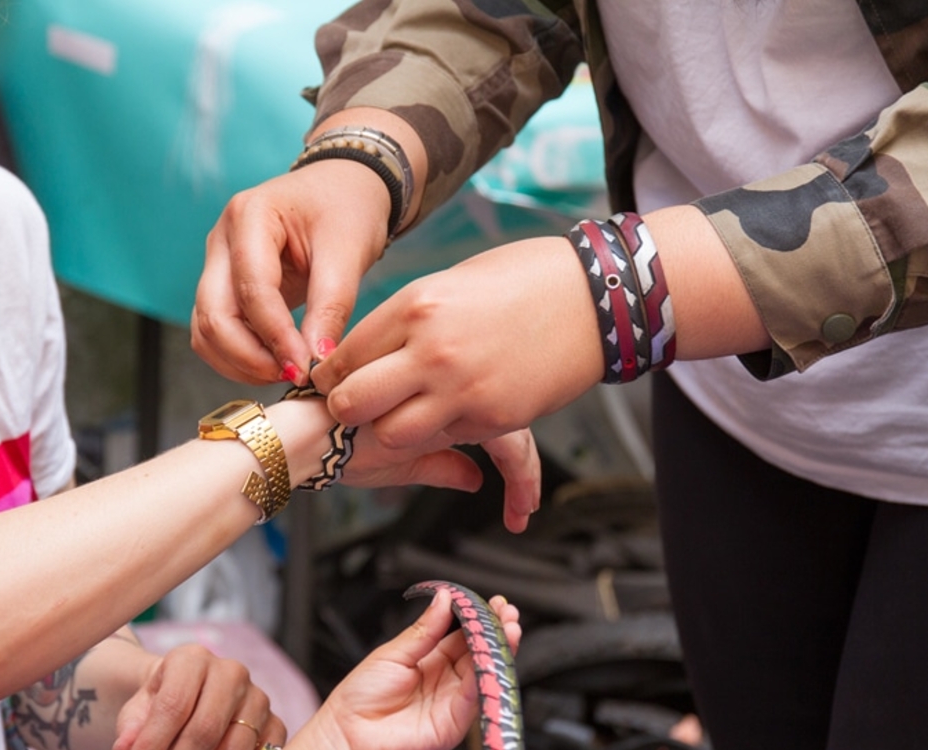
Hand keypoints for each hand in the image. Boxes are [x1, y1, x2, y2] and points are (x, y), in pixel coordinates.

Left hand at [112, 643, 285, 749]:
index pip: (174, 705)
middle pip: (205, 728)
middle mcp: (231, 671)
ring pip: (234, 745)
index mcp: (193, 658)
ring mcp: (257, 696)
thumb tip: (126, 747)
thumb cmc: (161, 701)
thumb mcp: (139, 708)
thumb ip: (132, 726)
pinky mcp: (274, 721)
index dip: (153, 741)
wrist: (191, 692)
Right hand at [192, 159, 390, 385]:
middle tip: (293, 375)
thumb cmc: (346, 208)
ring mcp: (216, 264)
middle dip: (250, 356)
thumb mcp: (349, 251)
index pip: (252, 289)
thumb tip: (315, 360)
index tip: (305, 367)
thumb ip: (331, 305)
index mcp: (250, 216)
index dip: (276, 336)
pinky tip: (274, 363)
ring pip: (206, 330)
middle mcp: (221, 239)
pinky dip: (238, 357)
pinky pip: (214, 332)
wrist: (341, 190)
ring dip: (240, 362)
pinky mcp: (223, 287)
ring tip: (286, 371)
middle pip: (214, 314)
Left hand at [291, 589, 520, 749]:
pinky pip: (474, 698)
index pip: (463, 634)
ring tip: (508, 630)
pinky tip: (491, 658)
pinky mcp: (453, 721)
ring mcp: (451, 699)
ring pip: (483, 672)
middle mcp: (445, 678)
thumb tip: (444, 599)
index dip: (478, 619)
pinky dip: (486, 678)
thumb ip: (425, 630)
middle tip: (506, 613)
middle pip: (479, 652)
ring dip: (499, 651)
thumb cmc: (361, 695)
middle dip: (496, 632)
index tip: (492, 603)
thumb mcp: (394, 652)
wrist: (348, 731)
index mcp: (430, 657)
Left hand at [313, 236, 601, 452]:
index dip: (331, 374)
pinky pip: (443, 440)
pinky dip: (436, 434)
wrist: (596, 297)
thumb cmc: (523, 279)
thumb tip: (366, 350)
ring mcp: (462, 389)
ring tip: (400, 414)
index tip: (332, 380)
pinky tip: (446, 413)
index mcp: (414, 306)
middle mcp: (431, 351)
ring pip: (390, 435)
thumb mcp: (450, 283)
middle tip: (353, 406)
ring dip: (388, 429)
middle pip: (353, 403)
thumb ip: (405, 320)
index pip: (343, 356)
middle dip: (345, 409)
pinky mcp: (493, 417)